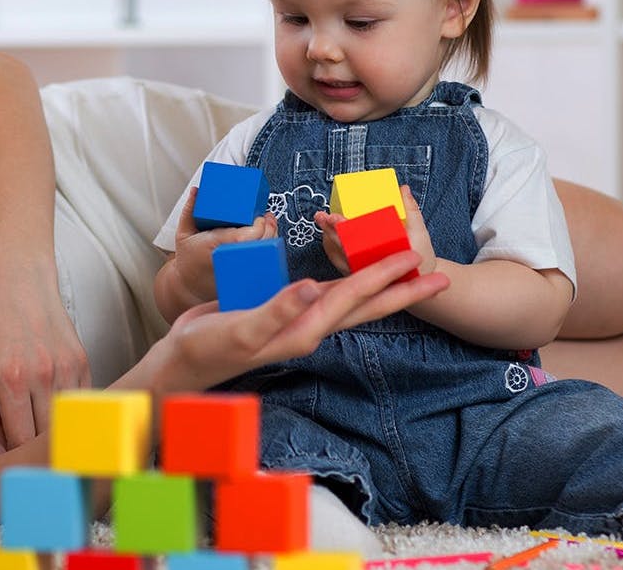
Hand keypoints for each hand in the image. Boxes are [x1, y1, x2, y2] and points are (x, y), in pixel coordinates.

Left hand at [0, 272, 90, 451]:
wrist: (19, 284)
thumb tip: (3, 449)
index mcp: (10, 380)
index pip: (20, 440)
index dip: (16, 459)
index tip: (13, 464)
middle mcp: (43, 376)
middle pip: (47, 436)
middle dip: (36, 451)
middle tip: (29, 455)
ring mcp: (67, 368)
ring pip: (69, 421)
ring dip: (56, 432)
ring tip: (44, 435)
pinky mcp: (83, 362)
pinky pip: (82, 402)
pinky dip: (71, 413)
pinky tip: (57, 411)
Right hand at [158, 251, 449, 391]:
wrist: (184, 363)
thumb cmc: (208, 348)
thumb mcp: (241, 328)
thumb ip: (278, 310)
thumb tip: (313, 288)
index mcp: (305, 329)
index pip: (354, 298)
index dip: (385, 277)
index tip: (416, 260)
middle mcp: (309, 327)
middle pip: (366, 305)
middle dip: (402, 290)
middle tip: (438, 275)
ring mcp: (298, 322)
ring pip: (350, 301)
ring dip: (379, 286)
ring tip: (405, 273)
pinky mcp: (283, 314)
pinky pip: (325, 296)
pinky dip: (344, 283)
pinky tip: (348, 275)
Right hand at [170, 186, 279, 303]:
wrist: (189, 288)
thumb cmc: (188, 259)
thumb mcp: (183, 233)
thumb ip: (190, 210)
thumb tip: (197, 190)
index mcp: (217, 244)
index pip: (250, 234)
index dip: (261, 224)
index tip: (261, 215)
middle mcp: (232, 258)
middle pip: (264, 242)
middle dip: (270, 227)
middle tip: (267, 217)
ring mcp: (240, 270)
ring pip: (267, 254)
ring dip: (272, 238)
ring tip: (268, 227)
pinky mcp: (245, 278)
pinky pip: (264, 265)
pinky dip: (269, 253)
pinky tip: (268, 243)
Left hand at [314, 185, 437, 277]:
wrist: (417, 282)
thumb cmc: (420, 258)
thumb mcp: (420, 234)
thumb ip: (411, 211)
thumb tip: (403, 189)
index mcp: (383, 257)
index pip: (358, 242)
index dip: (344, 229)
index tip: (335, 218)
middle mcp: (368, 268)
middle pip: (343, 247)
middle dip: (331, 230)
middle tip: (322, 216)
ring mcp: (360, 273)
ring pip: (337, 254)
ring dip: (328, 236)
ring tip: (320, 219)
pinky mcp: (356, 274)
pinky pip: (339, 260)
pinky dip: (331, 246)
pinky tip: (326, 234)